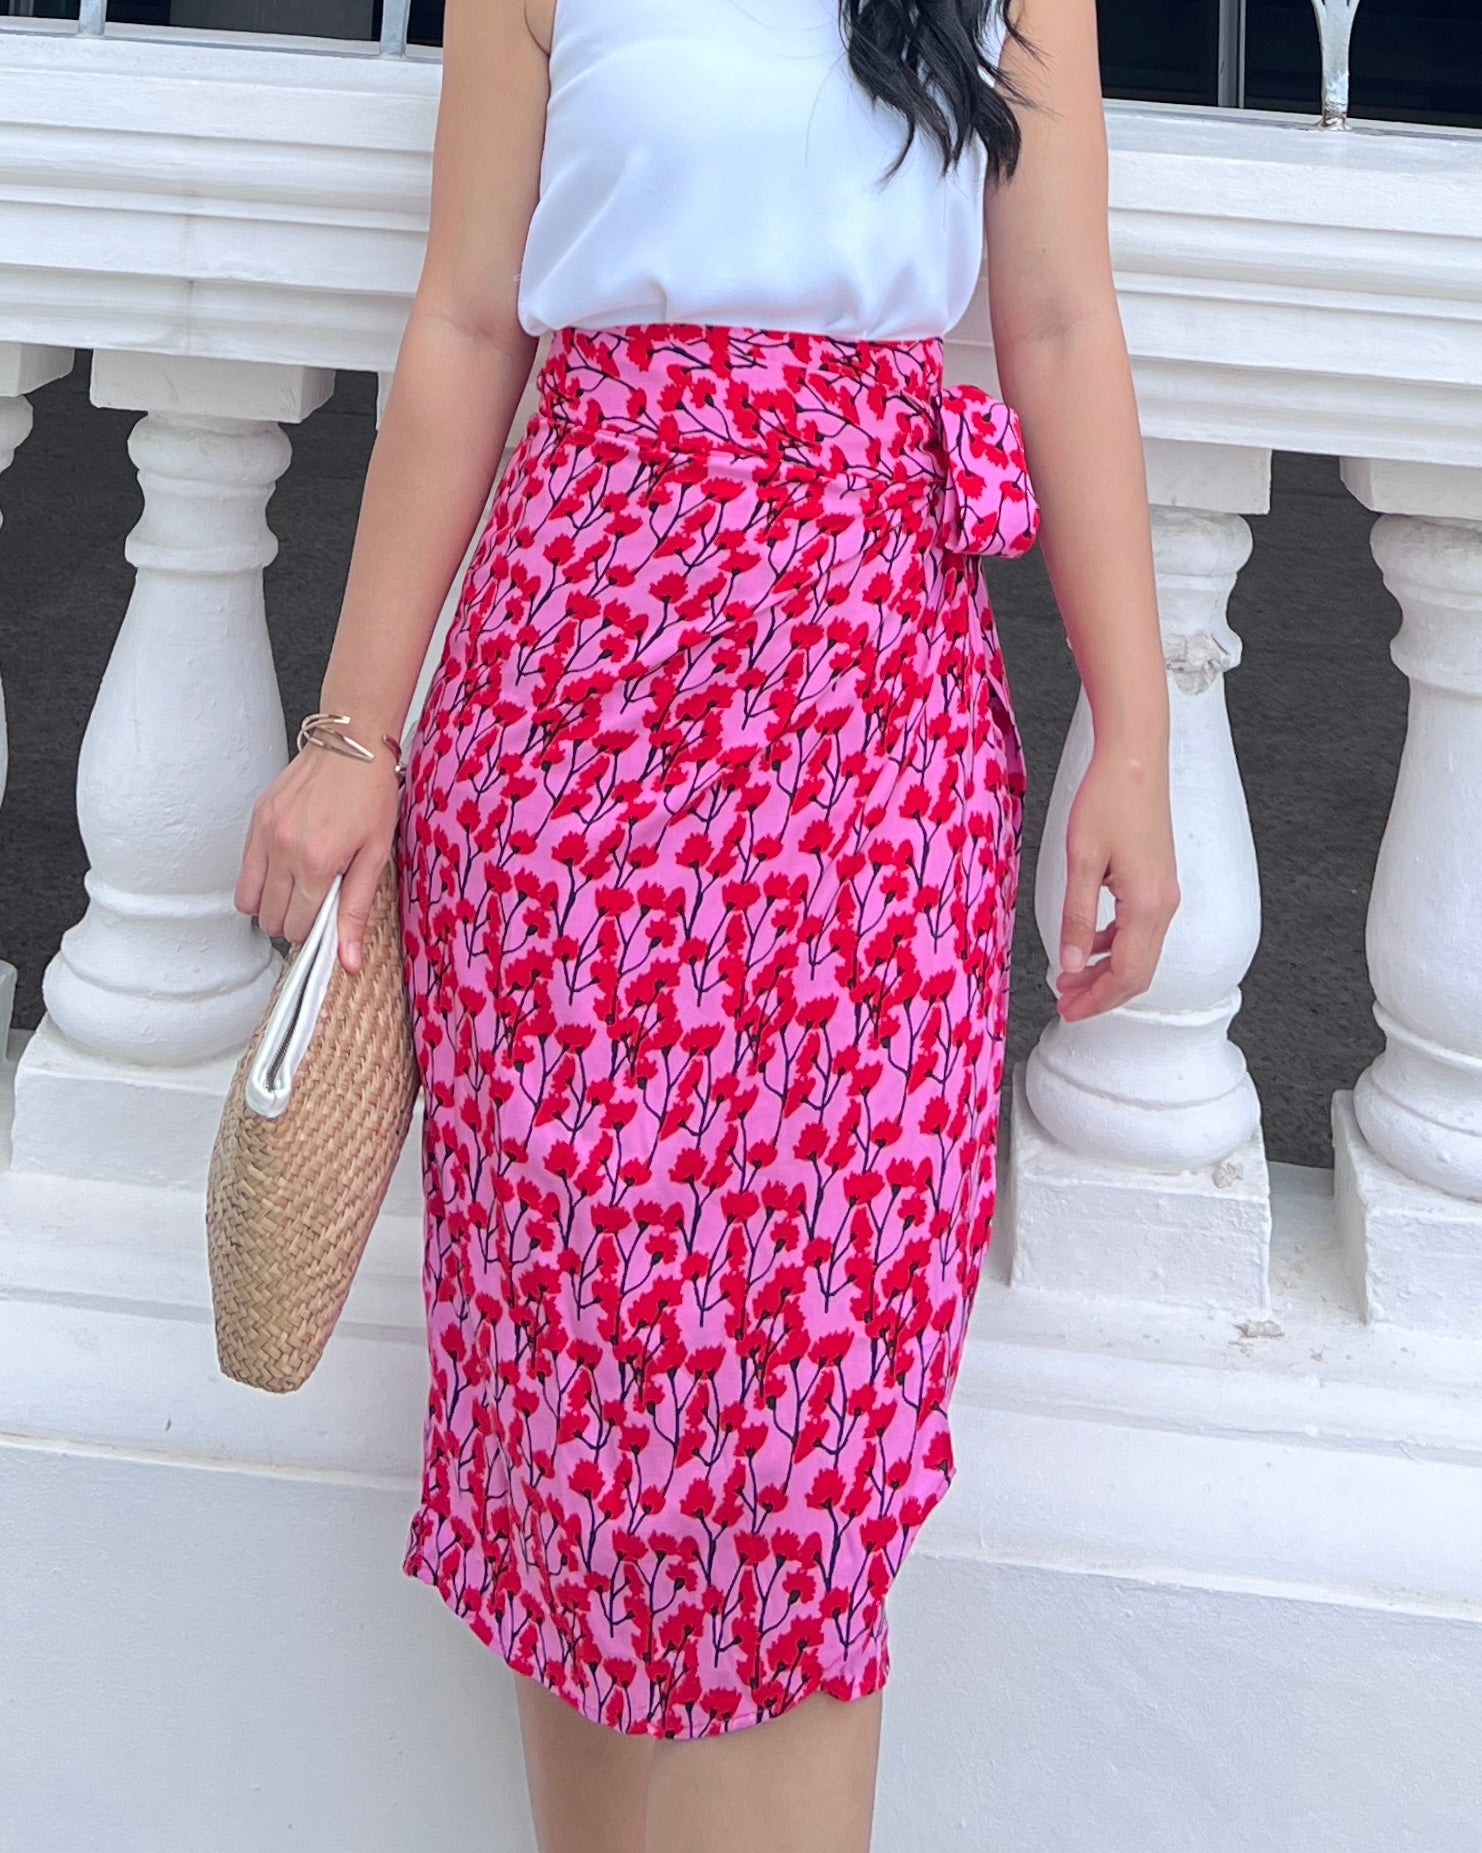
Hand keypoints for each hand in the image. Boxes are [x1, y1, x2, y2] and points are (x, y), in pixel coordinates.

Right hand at [235, 741, 401, 972]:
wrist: (352, 744)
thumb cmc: (371, 794)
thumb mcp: (376, 856)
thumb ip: (356, 910)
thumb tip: (348, 960)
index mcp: (316, 863)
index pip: (296, 927)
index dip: (312, 932)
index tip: (326, 921)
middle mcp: (283, 850)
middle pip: (270, 918)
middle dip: (292, 921)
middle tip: (316, 903)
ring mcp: (264, 833)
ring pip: (250, 899)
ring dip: (271, 905)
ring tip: (298, 889)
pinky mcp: (256, 819)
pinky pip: (244, 868)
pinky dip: (260, 878)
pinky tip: (284, 868)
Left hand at [1056, 743, 1179, 1020]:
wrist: (1135, 760)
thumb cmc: (1107, 801)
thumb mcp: (1081, 861)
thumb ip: (1077, 917)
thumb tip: (1071, 966)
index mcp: (1147, 905)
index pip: (1127, 975)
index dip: (1097, 1000)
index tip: (1066, 1012)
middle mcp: (1164, 905)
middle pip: (1139, 972)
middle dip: (1102, 994)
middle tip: (1064, 1005)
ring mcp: (1165, 893)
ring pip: (1140, 952)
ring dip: (1107, 971)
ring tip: (1069, 980)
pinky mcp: (1158, 881)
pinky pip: (1140, 929)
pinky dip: (1115, 946)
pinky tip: (1088, 945)